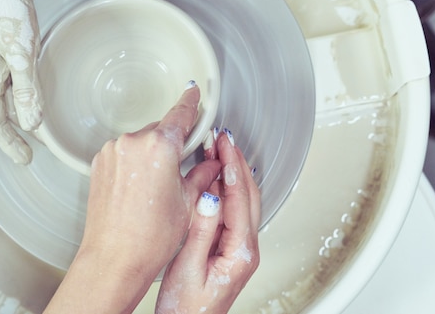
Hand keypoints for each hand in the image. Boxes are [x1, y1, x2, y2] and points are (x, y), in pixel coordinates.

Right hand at [0, 0, 41, 163]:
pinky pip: (15, 84)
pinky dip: (26, 98)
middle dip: (13, 137)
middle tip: (32, 153)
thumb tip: (31, 124)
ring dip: (22, 118)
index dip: (8, 144)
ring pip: (7, 101)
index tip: (26, 160)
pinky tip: (39, 98)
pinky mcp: (10, 51)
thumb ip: (26, 90)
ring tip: (40, 132)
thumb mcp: (20, 54)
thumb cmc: (8, 12)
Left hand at [42, 84, 222, 313]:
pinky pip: (125, 153)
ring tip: (157, 187)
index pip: (181, 113)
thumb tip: (213, 163)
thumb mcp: (189, 203)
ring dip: (152, 154)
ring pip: (142, 141)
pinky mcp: (100, 163)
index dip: (191, 101)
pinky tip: (141, 187)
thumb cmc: (150, 237)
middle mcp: (133, 142)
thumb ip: (203, 174)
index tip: (194, 92)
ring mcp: (113, 152)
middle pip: (161, 129)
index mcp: (160, 146)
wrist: (114, 258)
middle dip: (173, 143)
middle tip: (181, 169)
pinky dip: (135, 163)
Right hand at [156, 128, 260, 313]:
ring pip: (242, 200)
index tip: (224, 144)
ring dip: (231, 172)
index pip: (240, 199)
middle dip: (236, 163)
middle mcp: (245, 248)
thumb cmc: (187, 310)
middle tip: (222, 139)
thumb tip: (209, 196)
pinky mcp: (229, 247)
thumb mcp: (188, 269)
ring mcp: (239, 247)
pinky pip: (231, 210)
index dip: (232, 167)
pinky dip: (224, 188)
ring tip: (217, 149)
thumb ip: (201, 231)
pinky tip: (212, 177)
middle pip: (247, 195)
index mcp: (240, 252)